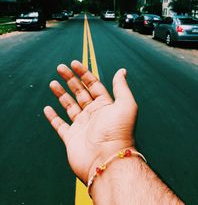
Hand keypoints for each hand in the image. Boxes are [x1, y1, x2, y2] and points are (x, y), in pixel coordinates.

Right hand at [44, 60, 137, 183]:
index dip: (84, 73)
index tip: (74, 63)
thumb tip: (122, 71)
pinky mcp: (71, 138)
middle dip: (70, 79)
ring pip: (69, 106)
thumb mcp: (125, 105)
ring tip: (53, 82)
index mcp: (105, 106)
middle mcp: (93, 114)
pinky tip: (47, 108)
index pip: (93, 85)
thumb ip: (121, 87)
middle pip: (79, 92)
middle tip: (60, 67)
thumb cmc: (118, 132)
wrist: (107, 161)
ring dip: (61, 94)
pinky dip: (53, 117)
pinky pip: (60, 125)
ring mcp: (81, 126)